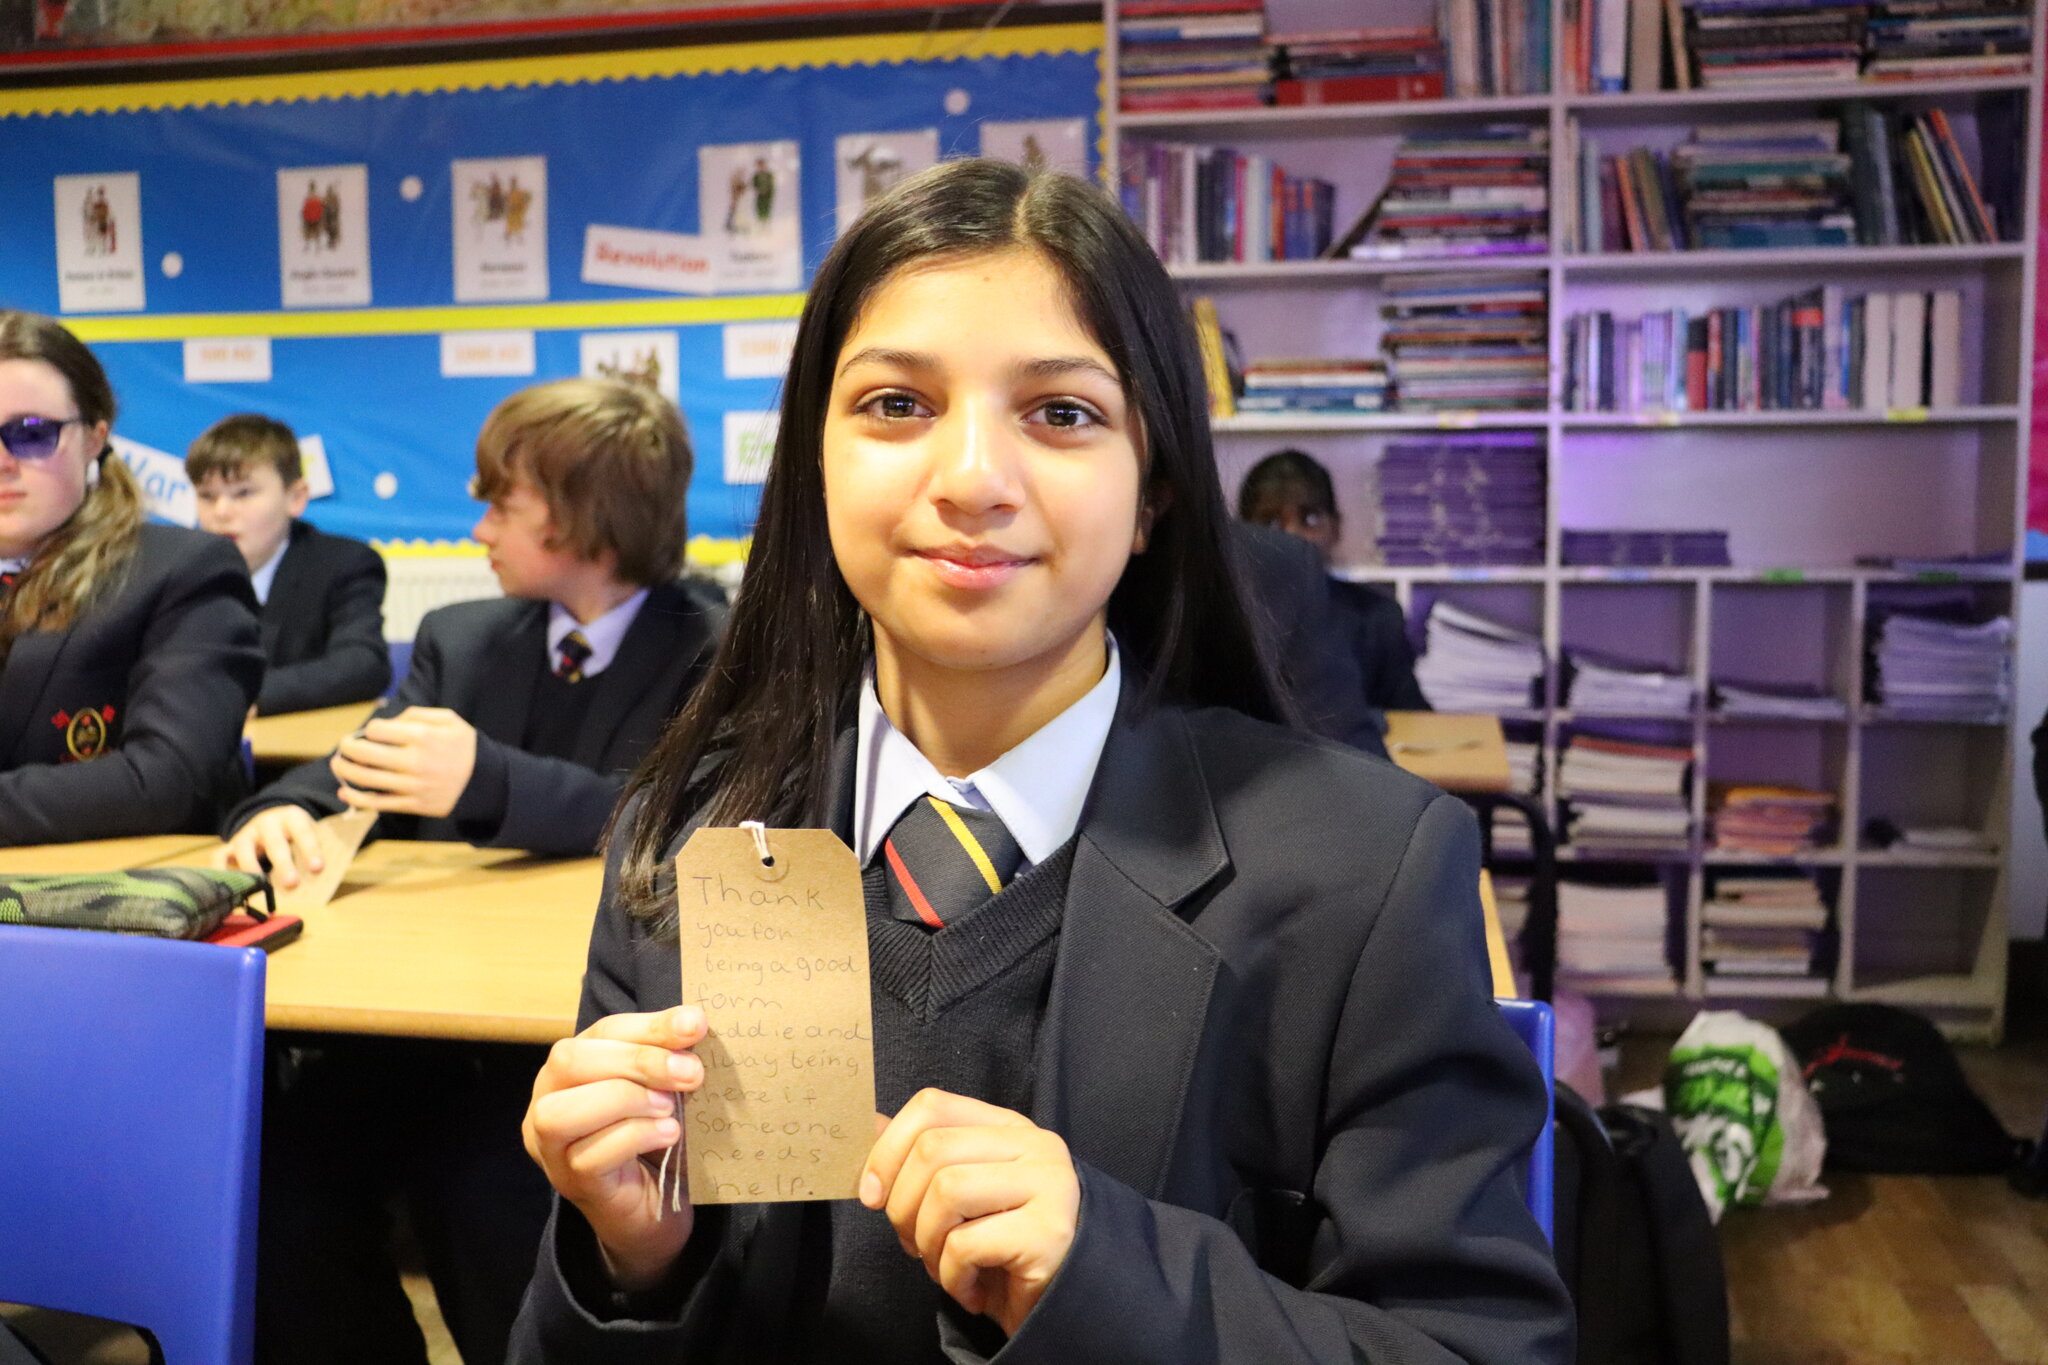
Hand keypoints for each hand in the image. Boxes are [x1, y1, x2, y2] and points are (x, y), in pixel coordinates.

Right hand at [215, 805, 323, 888]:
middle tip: (292, 884)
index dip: (310, 850)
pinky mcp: (230, 846)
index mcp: (292, 817)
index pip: (303, 832)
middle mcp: (267, 823)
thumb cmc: (296, 834)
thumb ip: (314, 851)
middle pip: (275, 842)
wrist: (271, 819)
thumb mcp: (309, 834)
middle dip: (283, 863)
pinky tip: (228, 887)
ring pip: (244, 848)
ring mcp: (246, 833)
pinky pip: (220, 856)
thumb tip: (319, 877)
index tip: (317, 869)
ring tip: (259, 886)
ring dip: (251, 867)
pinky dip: (220, 870)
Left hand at [330, 707, 476, 818]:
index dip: (370, 729)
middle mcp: (414, 761)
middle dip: (347, 748)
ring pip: (366, 779)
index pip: (378, 730)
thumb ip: (418, 714)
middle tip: (344, 745)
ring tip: (338, 763)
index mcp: (422, 737)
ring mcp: (412, 786)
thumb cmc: (464, 747)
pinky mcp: (412, 805)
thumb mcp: (449, 720)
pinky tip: (345, 791)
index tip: (373, 732)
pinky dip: (356, 798)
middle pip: (365, 754)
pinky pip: (377, 803)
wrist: (484, 781)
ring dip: (344, 770)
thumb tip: (388, 721)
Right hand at [524, 1005, 707, 1291]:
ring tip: (670, 1107)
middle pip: (570, 1061)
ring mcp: (551, 1147)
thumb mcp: (666, 1090)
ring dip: (626, 1100)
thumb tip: (692, 1023)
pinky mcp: (570, 1182)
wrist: (657, 1209)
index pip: (601, 1031)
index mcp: (572, 1068)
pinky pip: (588, 1155)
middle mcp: (548, 1101)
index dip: (648, 1025)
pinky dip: (635, 1136)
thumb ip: (670, 1058)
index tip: (694, 1025)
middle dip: (636, 1060)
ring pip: (562, 1111)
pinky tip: (668, 1134)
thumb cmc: (657, 1140)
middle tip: (690, 1073)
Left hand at [861, 1088, 1079, 1336]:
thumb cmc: (1001, 1252)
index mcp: (1007, 1128)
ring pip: (947, 1191)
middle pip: (932, 1149)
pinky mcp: (1049, 1231)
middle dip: (902, 1208)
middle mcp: (1035, 1144)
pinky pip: (966, 1245)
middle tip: (914, 1247)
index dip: (887, 1149)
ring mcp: (1048, 1184)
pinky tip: (971, 1290)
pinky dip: (952, 1278)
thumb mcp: (957, 1199)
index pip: (933, 1106)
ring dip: (928, 1244)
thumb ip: (919, 1159)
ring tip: (945, 1268)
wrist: (1059, 1309)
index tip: (872, 1196)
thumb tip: (869, 1125)